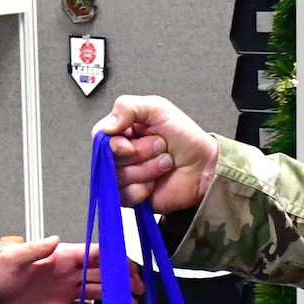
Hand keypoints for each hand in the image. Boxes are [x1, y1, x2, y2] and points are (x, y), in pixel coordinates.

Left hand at [0, 238, 139, 303]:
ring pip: (98, 291)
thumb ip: (35, 249)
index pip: (93, 254)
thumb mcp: (14, 259)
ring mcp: (68, 291)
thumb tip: (54, 239)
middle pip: (102, 273)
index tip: (127, 265)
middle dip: (122, 278)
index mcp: (61, 257)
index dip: (112, 258)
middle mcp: (69, 273)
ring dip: (115, 297)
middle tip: (138, 286)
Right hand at [93, 96, 218, 213]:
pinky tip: (155, 183)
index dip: (114, 142)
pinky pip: (125, 196)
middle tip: (160, 146)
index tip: (130, 142)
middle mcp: (120, 154)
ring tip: (164, 163)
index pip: (99, 137)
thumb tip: (106, 128)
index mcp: (122, 131)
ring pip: (119, 177)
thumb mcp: (157, 108)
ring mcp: (124, 176)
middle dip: (140, 152)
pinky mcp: (131, 197)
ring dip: (148, 169)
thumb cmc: (184, 136)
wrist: (204, 165)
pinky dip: (143, 189)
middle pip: (109, 158)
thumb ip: (127, 107)